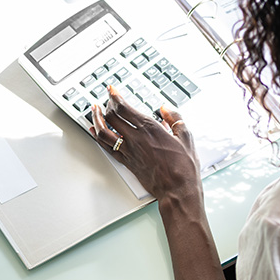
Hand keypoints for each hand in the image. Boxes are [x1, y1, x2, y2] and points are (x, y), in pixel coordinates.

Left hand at [90, 86, 201, 202]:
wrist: (177, 190)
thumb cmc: (184, 167)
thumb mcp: (186, 137)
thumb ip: (175, 119)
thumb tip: (166, 109)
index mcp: (149, 128)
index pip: (124, 107)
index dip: (114, 96)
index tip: (112, 90)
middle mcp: (135, 138)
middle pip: (111, 117)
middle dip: (106, 105)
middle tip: (106, 100)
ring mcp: (129, 151)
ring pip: (104, 132)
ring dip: (96, 120)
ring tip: (94, 112)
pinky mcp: (127, 163)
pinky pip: (107, 148)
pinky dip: (98, 138)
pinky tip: (95, 133)